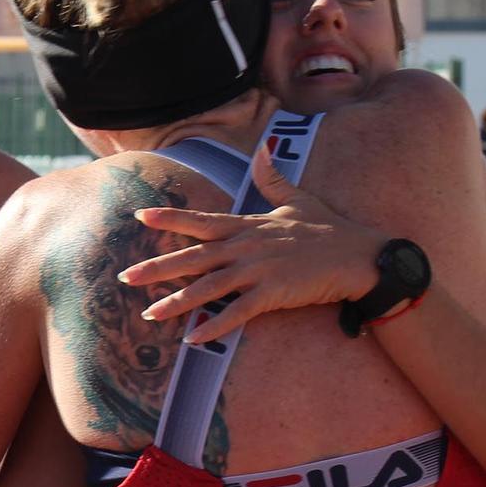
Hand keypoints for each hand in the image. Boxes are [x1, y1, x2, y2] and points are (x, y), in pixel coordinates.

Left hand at [117, 139, 384, 346]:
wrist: (360, 255)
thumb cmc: (329, 230)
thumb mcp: (298, 199)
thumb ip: (272, 178)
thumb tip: (263, 148)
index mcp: (249, 225)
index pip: (202, 220)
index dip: (170, 217)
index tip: (140, 216)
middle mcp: (248, 246)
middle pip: (194, 257)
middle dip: (157, 267)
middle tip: (125, 277)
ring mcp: (260, 269)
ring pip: (209, 287)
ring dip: (178, 302)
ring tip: (150, 315)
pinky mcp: (274, 293)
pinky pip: (238, 312)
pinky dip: (215, 326)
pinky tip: (193, 338)